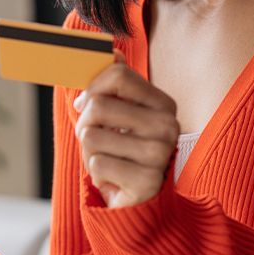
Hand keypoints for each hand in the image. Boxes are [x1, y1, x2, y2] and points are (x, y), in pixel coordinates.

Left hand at [73, 53, 178, 207]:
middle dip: (85, 123)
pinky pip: (97, 164)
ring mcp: (159, 154)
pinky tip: (112, 179)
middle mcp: (168, 126)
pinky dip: (95, 172)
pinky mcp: (147, 182)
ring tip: (107, 159)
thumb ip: (115, 83)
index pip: (118, 74)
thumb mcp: (119, 114)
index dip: (92, 86)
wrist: (140, 203)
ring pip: (91, 136)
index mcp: (163, 104)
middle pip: (99, 105)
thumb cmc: (124, 152)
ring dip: (88, 151)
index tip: (85, 103)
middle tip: (95, 139)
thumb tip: (110, 50)